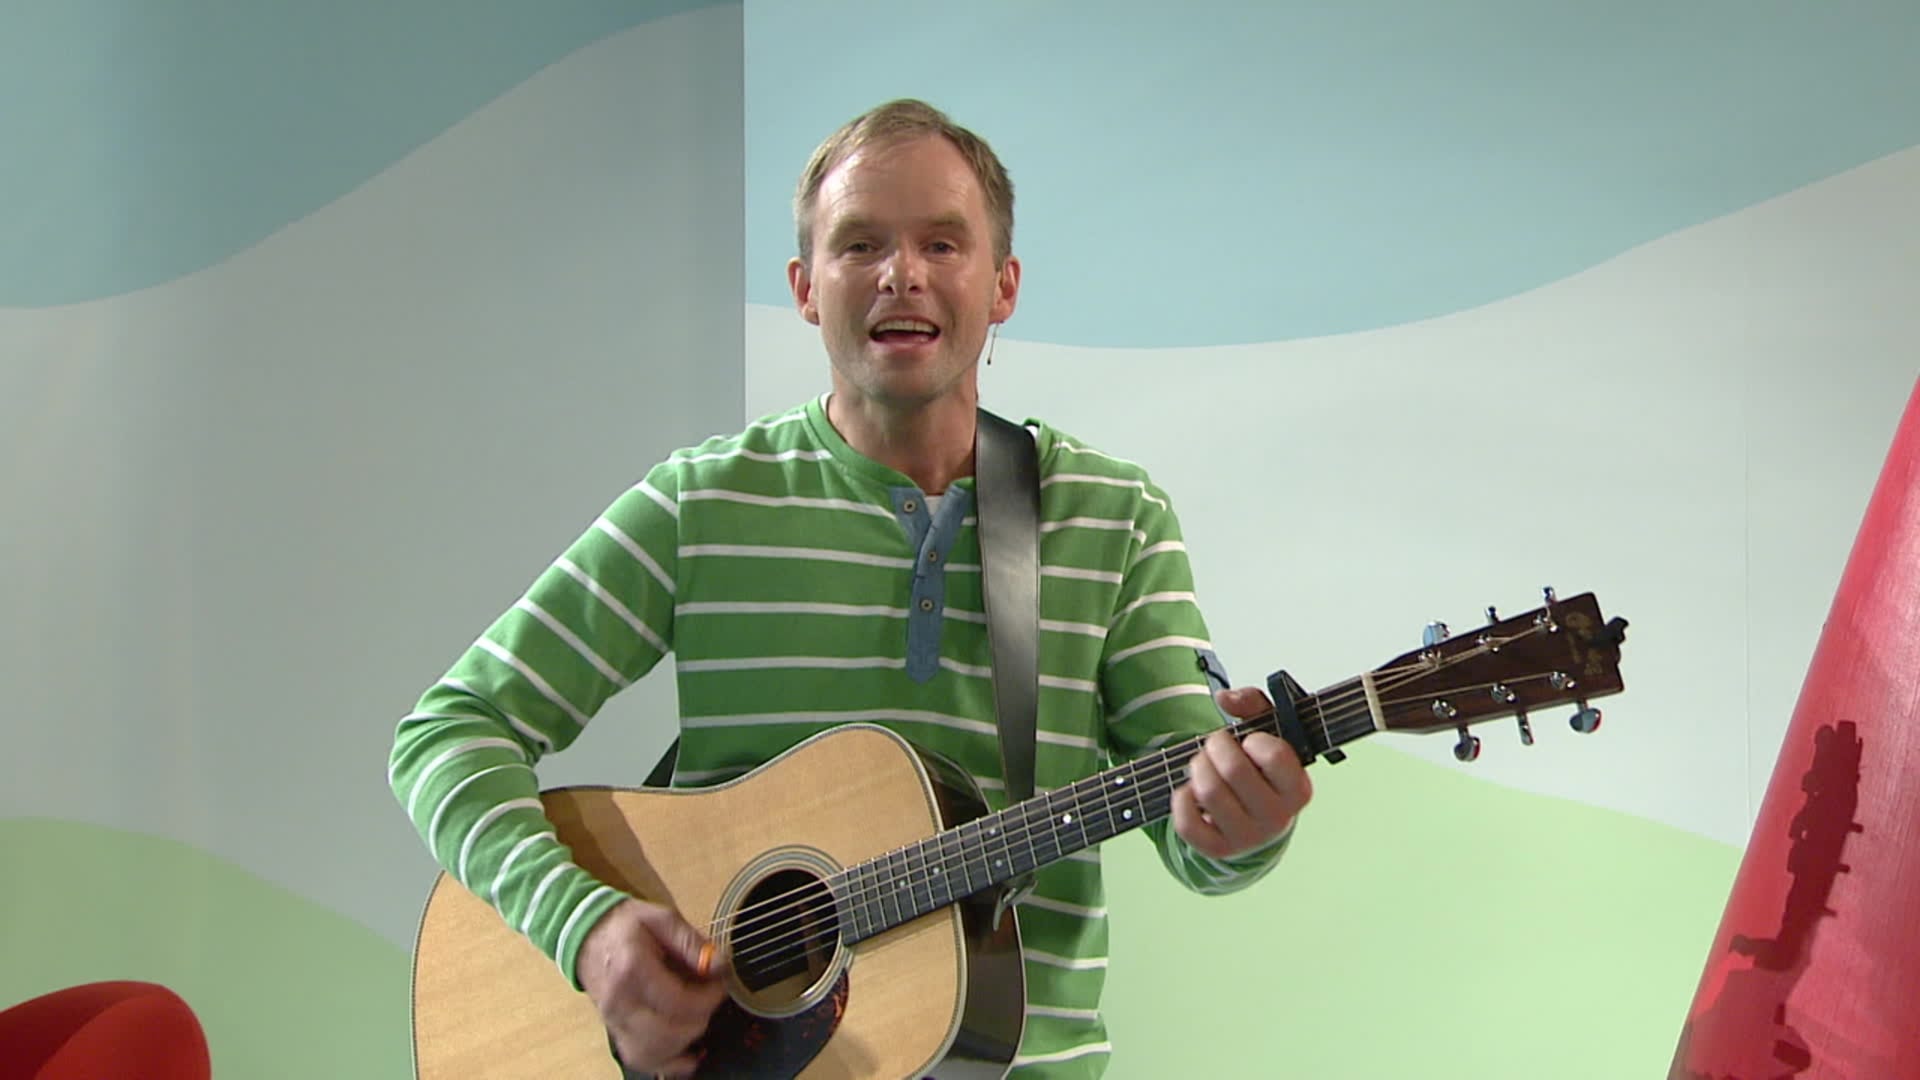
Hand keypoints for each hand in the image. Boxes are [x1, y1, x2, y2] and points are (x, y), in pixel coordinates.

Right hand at [577, 898, 728, 1077]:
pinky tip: (689, 1054)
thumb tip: (718, 964)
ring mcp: (614, 1021)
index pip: (677, 1001)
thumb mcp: (661, 917)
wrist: (587, 936)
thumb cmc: (626, 925)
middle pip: (669, 1032)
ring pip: (656, 1052)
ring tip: (699, 1017)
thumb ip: (691, 941)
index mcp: (632, 969)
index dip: (708, 998)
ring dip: (687, 1040)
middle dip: (701, 1018)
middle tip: (709, 998)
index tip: (719, 984)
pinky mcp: (615, 1032)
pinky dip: (668, 1062)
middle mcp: (620, 1002)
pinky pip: (641, 1059)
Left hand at [1171, 686, 1312, 858]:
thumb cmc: (1263, 771)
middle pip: (1233, 770)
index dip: (1254, 740)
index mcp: (1297, 789)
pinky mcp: (1217, 849)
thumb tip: (1225, 698)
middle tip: (1216, 745)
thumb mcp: (1269, 731)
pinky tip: (1191, 791)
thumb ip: (1253, 704)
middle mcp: (1277, 817)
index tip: (1250, 742)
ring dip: (1197, 768)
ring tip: (1204, 765)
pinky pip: (1186, 822)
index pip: (1274, 755)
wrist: (1257, 819)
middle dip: (1216, 746)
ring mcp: (1247, 837)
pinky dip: (1181, 799)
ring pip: (1208, 792)